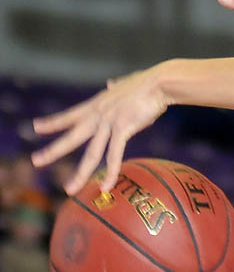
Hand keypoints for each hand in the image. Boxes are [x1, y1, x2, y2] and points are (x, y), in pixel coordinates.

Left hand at [31, 67, 170, 193]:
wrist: (160, 82)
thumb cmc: (148, 82)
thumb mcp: (126, 83)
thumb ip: (116, 85)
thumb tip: (110, 82)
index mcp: (98, 103)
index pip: (70, 115)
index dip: (53, 122)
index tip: (35, 127)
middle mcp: (99, 114)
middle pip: (72, 136)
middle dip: (53, 150)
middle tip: (35, 161)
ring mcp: (109, 122)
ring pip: (92, 153)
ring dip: (80, 173)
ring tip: (69, 189)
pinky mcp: (123, 128)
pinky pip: (114, 155)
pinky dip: (110, 172)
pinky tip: (105, 187)